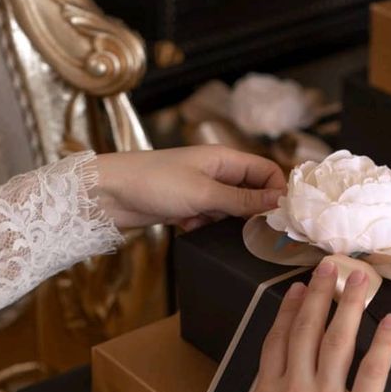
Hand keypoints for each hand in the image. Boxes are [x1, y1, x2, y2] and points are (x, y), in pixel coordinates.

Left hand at [93, 146, 285, 229]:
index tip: (282, 217)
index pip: (266, 171)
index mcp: (225, 159)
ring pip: (232, 210)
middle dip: (254, 212)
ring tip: (212, 226)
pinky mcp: (188, 207)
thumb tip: (280, 202)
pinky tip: (189, 227)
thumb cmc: (154, 183)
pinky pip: (211, 220)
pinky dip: (205, 227)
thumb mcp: (204, 193)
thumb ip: (244, 200)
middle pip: (252, 192)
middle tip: (256, 233)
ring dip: (227, 223)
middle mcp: (217, 172)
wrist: (108, 194)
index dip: (278, 191)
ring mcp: (202, 190)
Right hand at [251, 260, 390, 391]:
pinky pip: (371, 373)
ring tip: (361, 280)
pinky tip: (390, 322)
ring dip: (350, 306)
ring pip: (338, 342)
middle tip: (332, 266)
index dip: (290, 309)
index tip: (300, 288)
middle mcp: (295, 391)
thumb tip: (288, 371)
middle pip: (307, 331)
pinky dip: (382, 344)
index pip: (278, 339)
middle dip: (321, 294)